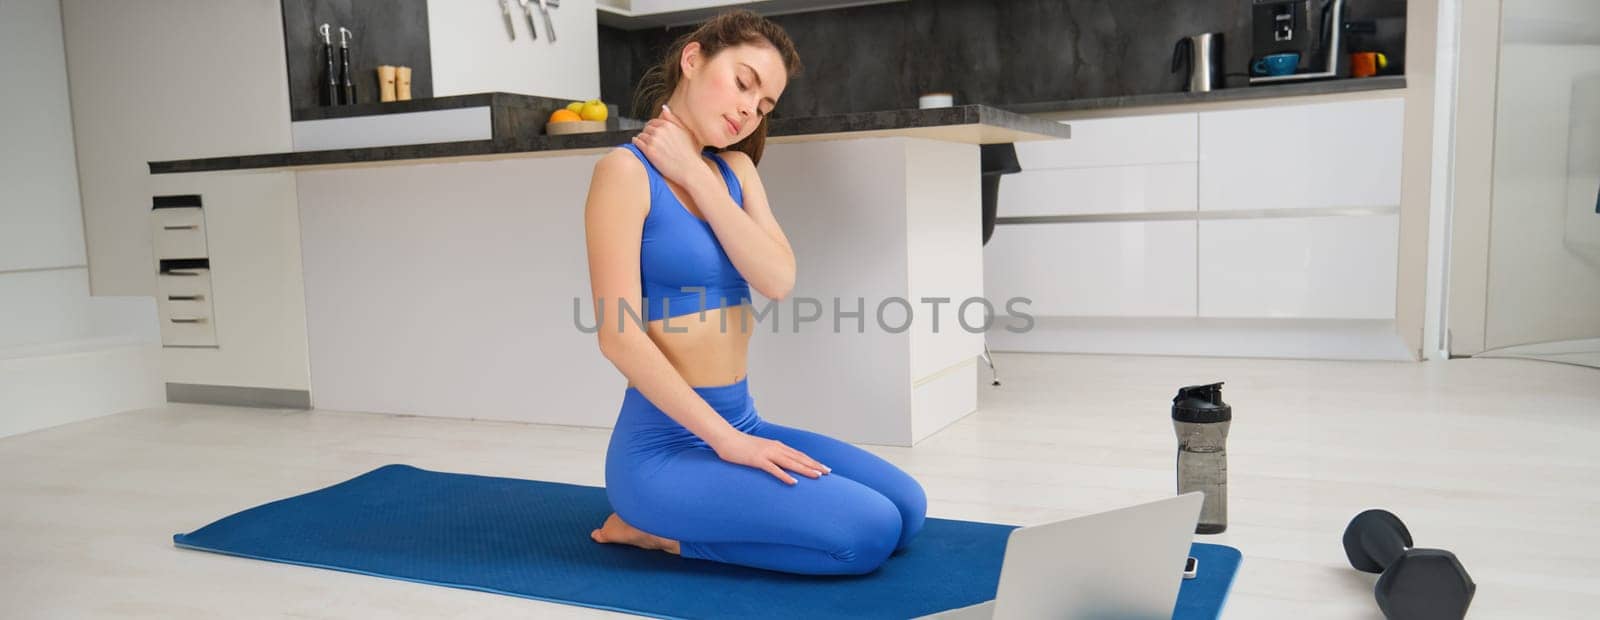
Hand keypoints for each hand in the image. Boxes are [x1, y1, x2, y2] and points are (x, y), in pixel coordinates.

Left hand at [631, 105, 709, 188]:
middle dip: (647, 134)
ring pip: (640, 135)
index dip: (652, 128)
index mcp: (668, 124)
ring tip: (645, 145)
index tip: (653, 134)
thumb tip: (664, 108)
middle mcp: (660, 130)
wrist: (690, 170)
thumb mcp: (686, 132)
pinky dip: (636, 144)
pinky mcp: (649, 151)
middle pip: (646, 128)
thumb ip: (674, 119)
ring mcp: (653, 140)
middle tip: (650, 141)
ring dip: (641, 139)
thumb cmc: (691, 153)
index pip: (653, 122)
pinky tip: (639, 147)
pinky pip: (637, 143)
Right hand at [712, 432, 830, 484]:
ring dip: (805, 469)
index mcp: (777, 446)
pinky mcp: (758, 460)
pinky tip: (794, 482)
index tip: (824, 467)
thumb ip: (770, 456)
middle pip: (799, 458)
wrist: (726, 438)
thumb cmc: (741, 446)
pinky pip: (774, 469)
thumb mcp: (759, 450)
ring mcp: (767, 453)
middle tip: (828, 472)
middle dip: (814, 465)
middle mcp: (775, 448)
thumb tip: (778, 463)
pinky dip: (785, 475)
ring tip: (818, 476)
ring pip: (791, 462)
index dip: (812, 461)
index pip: (799, 454)